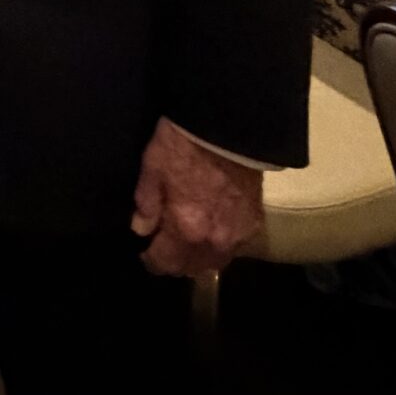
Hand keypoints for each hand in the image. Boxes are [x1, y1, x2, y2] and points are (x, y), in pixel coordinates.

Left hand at [129, 118, 263, 276]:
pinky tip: (213, 230)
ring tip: (189, 241)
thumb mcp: (152, 168)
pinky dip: (221, 244)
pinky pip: (235, 246)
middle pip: (191, 268)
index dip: (152, 260)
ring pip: (215, 262)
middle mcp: (213, 241)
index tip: (146, 252)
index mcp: (185, 229)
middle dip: (175, 261)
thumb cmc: (183, 144)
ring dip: (199, 257)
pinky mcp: (255, 222)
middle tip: (166, 246)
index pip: (165, 263)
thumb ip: (146, 203)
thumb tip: (141, 229)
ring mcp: (238, 234)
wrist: (229, 126)